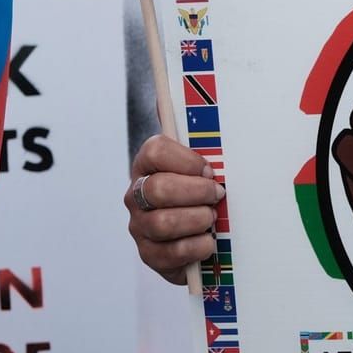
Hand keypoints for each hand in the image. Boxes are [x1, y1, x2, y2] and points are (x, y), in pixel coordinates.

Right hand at [127, 135, 222, 284]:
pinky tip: (208, 241)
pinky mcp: (149, 255)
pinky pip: (171, 253)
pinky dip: (196, 247)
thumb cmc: (198, 192)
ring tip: (211, 218)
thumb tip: (168, 98)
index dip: (186, 160)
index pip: (154, 151)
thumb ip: (191, 135)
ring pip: (163, 222)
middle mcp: (136, 195)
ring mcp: (139, 226)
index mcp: (146, 166)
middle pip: (159, 188)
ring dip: (196, 219)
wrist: (194, 234)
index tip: (209, 170)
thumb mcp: (198, 165)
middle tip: (217, 195)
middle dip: (196, 192)